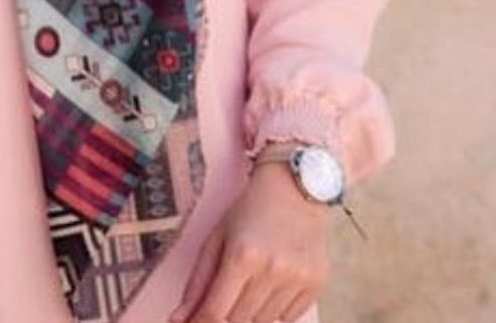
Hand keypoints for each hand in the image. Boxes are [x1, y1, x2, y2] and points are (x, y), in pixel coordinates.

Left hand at [169, 160, 331, 322]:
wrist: (296, 185)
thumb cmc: (252, 208)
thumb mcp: (217, 236)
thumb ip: (197, 282)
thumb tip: (178, 319)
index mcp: (242, 255)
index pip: (214, 313)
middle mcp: (273, 269)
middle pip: (238, 322)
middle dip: (226, 314)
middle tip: (228, 291)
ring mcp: (298, 278)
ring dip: (251, 312)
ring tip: (254, 280)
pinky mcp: (317, 282)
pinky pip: (288, 318)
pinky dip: (276, 309)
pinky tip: (275, 281)